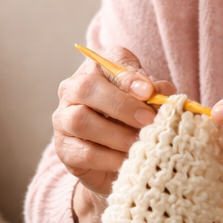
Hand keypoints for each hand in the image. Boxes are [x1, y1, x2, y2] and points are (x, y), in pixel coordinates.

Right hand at [52, 46, 174, 222]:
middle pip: (87, 88)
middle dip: (121, 104)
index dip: (129, 77)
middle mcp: (73, 89)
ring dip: (115, 134)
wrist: (115, 161)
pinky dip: (109, 158)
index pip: (108, 62)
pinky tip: (127, 161)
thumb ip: (156, 94)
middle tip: (148, 120)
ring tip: (138, 143)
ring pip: (81, 121)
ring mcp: (63, 119)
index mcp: (96, 70)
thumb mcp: (149, 103)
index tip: (149, 91)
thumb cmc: (133, 122)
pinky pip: (84, 152)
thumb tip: (159, 94)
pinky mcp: (64, 149)